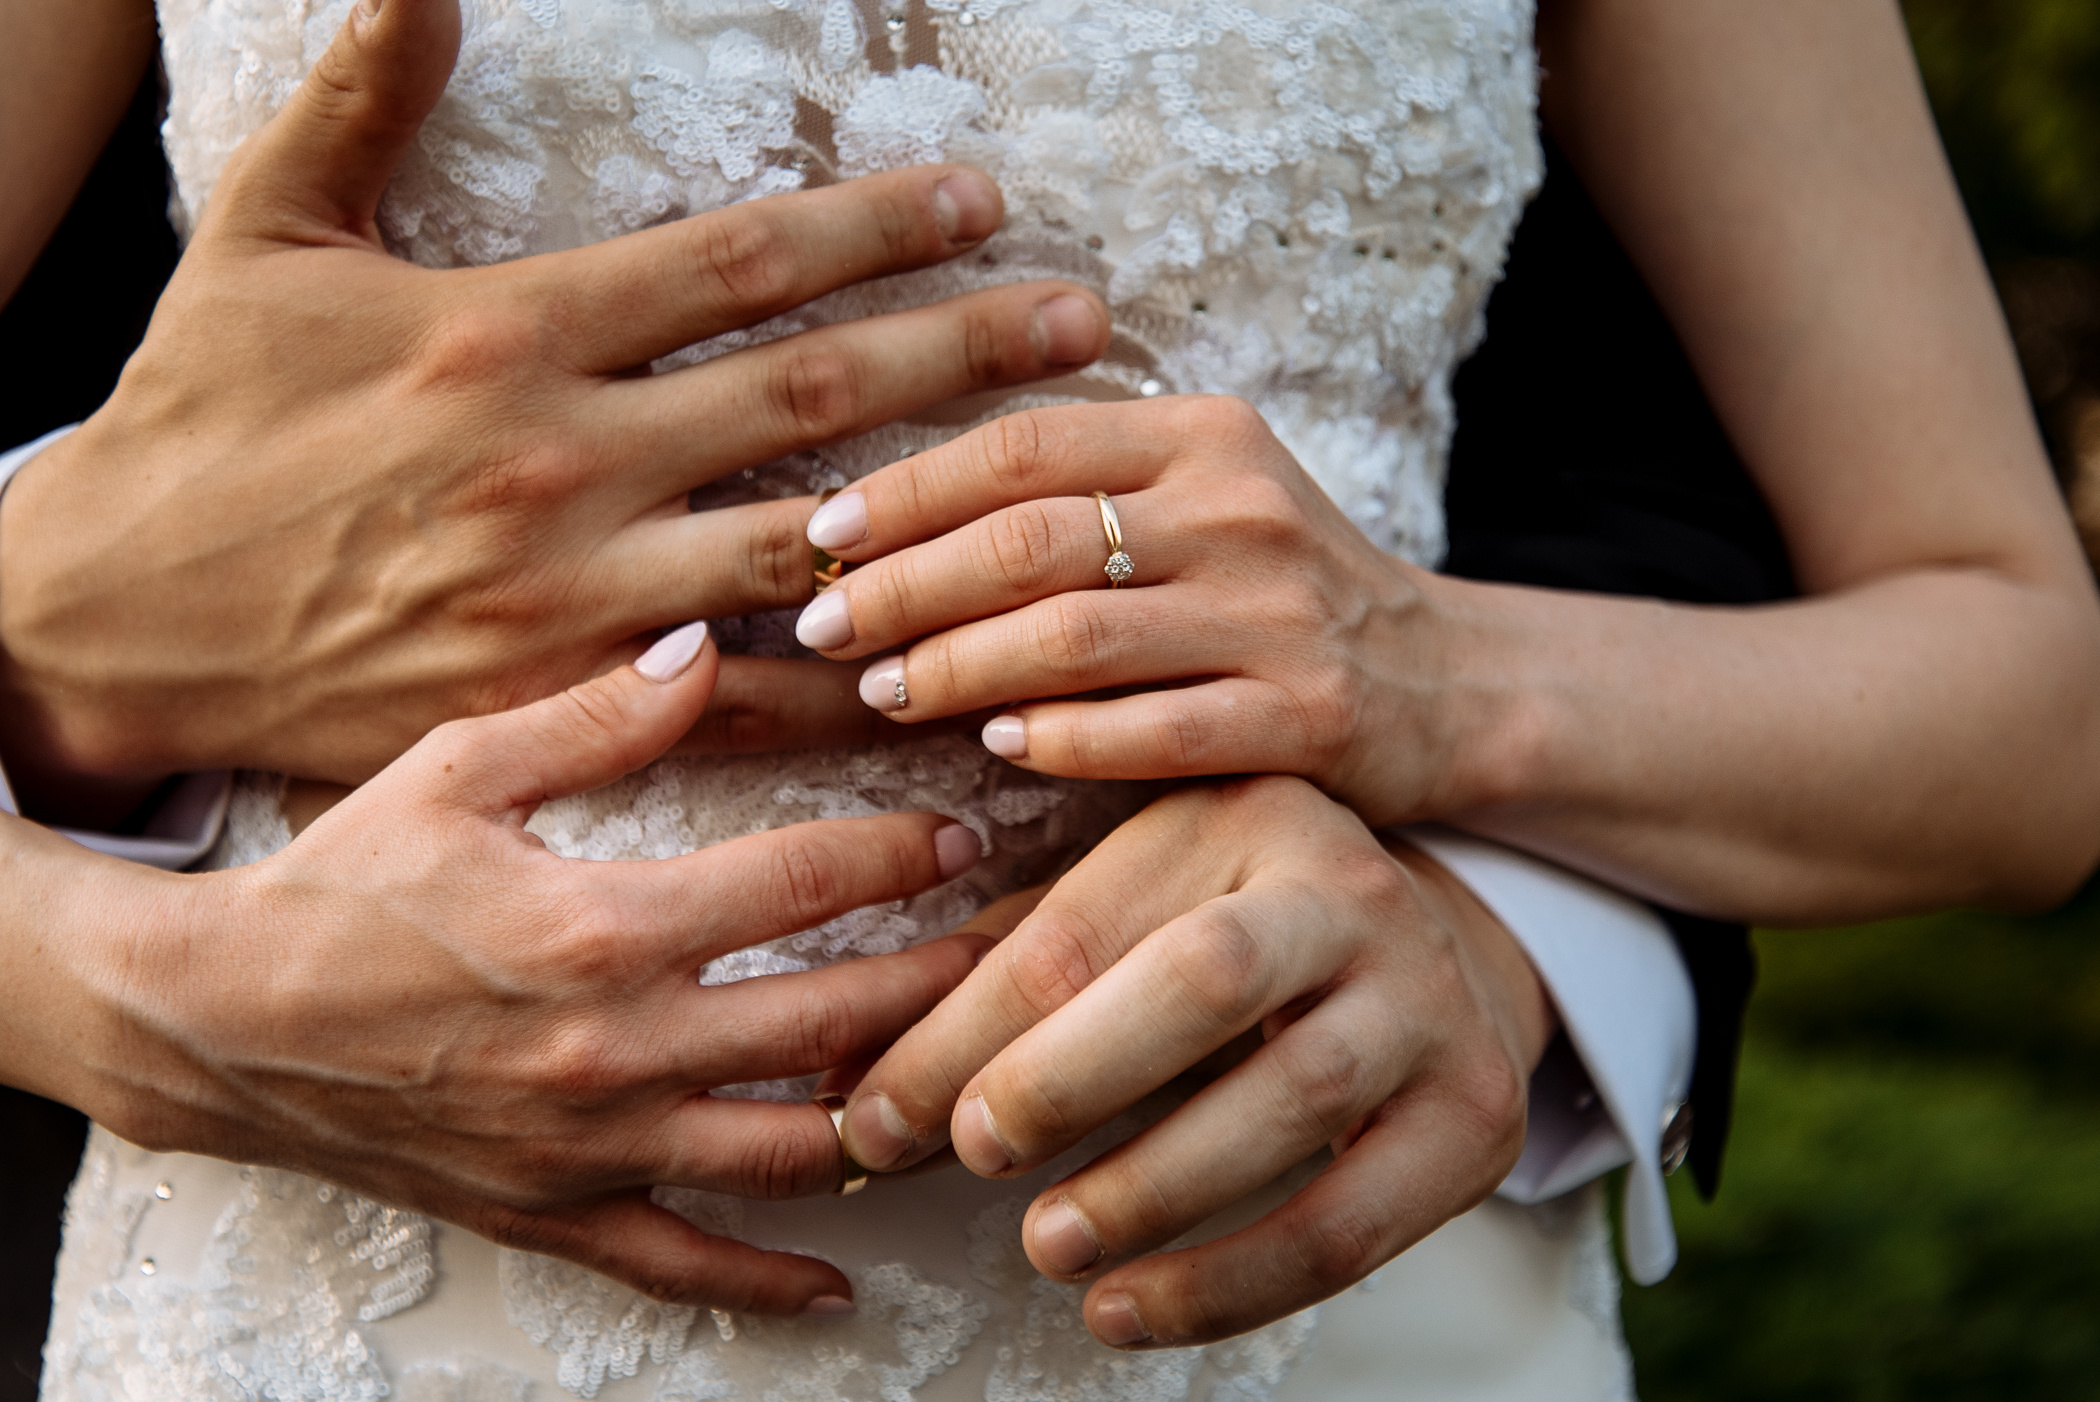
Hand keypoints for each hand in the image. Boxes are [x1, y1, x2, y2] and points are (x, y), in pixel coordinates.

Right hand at [0, 0, 1108, 820]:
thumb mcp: (263, 231)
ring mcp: (570, 591)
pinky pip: (733, 702)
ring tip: (1056, 499)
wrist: (113, 616)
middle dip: (964, 352)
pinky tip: (939, 670)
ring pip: (801, 550)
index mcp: (511, 327)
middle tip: (1086, 324)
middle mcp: (563, 457)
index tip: (984, 204)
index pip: (739, 260)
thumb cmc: (196, 422)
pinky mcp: (556, 702)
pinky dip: (837, 686)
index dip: (876, 224)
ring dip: (941, 520)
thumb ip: (364, 99)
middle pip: (811, 397)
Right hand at [22, 621, 990, 1313]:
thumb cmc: (341, 886)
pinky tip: (843, 1277)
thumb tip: (706, 648)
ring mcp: (595, 1145)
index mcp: (604, 926)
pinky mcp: (557, 1210)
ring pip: (790, 1151)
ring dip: (891, 1116)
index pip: (807, 881)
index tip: (968, 834)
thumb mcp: (458, 768)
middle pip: (837, 1021)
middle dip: (947, 982)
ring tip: (967, 1078)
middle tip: (1023, 950)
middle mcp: (618, 1047)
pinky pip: (685, 1263)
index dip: (906, 852)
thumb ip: (598, 714)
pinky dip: (769, 1279)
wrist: (218, 1022)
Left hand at [787, 398, 1465, 827]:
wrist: (1445, 680)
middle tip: (818, 626)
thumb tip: (887, 521)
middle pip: (1031, 541)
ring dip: (958, 665)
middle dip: (904, 585)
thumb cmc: (1277, 589)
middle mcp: (1241, 510)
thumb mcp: (1200, 499)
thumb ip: (1080, 494)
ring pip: (1077, 636)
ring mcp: (1276, 615)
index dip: (905, 492)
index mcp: (1202, 437)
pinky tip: (995, 747)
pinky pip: (1153, 729)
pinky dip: (1061, 740)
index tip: (818, 538)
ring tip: (880, 690)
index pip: (1023, 447)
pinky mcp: (1304, 717)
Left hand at [834, 776, 1553, 1345]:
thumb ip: (1002, 980)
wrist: (1441, 961)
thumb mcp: (1131, 909)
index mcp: (1244, 815)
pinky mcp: (1471, 1120)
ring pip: (1290, 1105)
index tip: (879, 1117)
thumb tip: (852, 1089)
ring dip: (1148, 1192)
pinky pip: (1347, 1227)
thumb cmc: (1236, 934)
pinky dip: (1227, 1285)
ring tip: (1048, 1245)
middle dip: (1070, 1071)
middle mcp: (1351, 891)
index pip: (1084, 925)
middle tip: (975, 1149)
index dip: (965, 1026)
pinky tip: (1129, 1308)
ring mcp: (1428, 1003)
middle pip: (1208, 976)